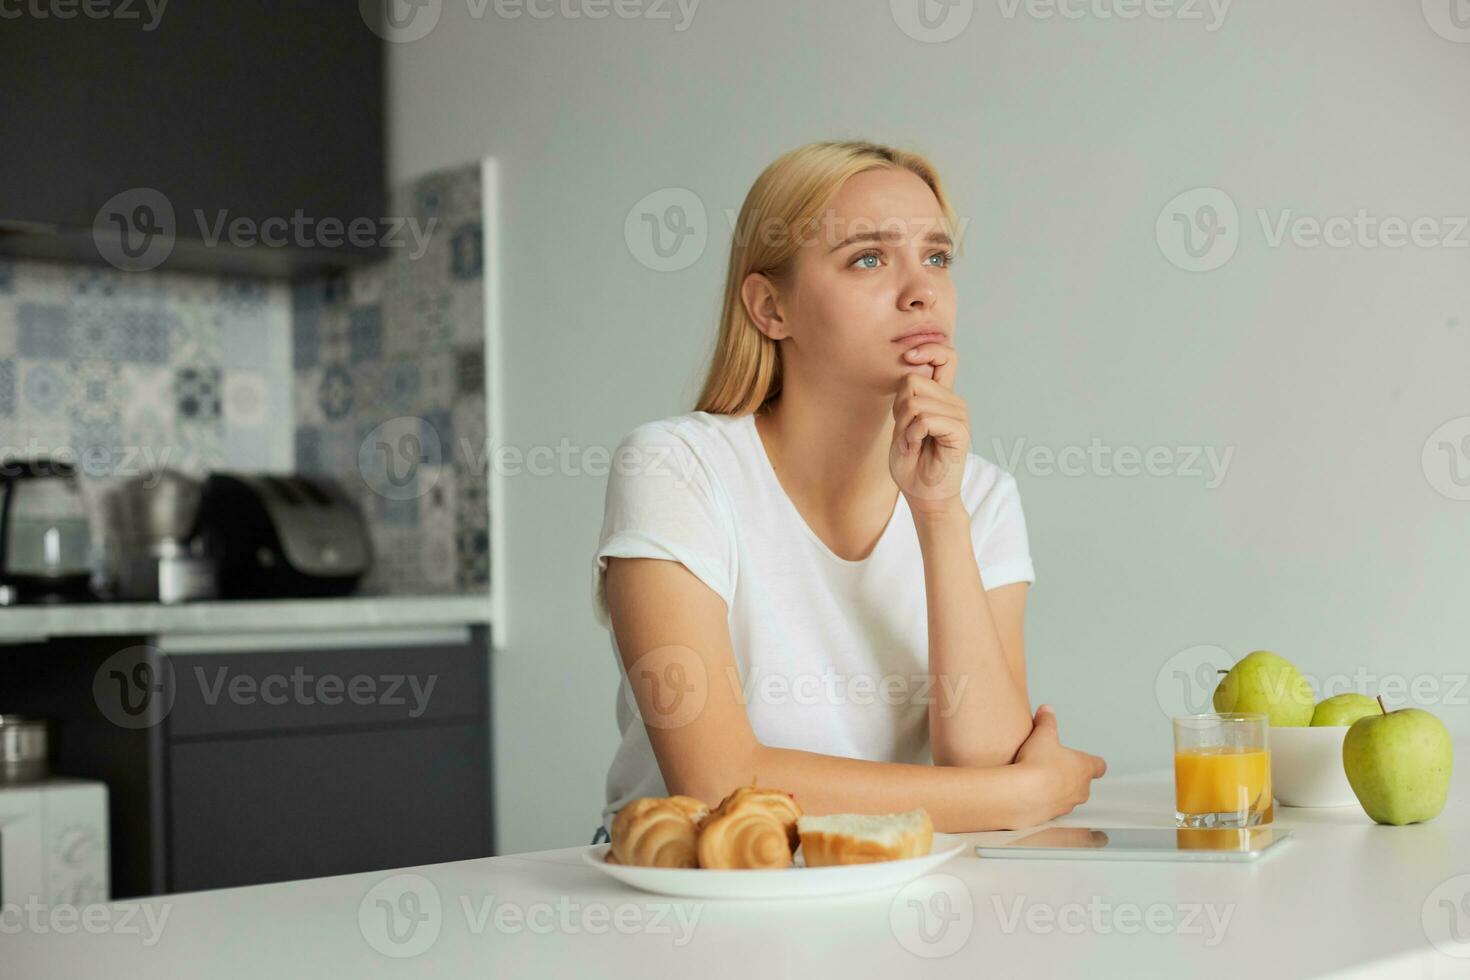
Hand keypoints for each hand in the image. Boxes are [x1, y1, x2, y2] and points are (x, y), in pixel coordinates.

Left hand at [888, 342, 968, 509]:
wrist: (924, 496)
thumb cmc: (912, 462)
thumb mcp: (903, 423)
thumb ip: (908, 398)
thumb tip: (911, 370)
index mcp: (942, 397)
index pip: (945, 356)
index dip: (927, 349)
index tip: (908, 356)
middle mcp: (954, 402)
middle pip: (912, 380)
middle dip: (899, 407)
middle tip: (907, 432)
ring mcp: (960, 415)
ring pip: (915, 402)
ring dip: (905, 426)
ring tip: (914, 443)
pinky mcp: (961, 431)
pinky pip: (925, 419)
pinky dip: (913, 435)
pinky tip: (918, 447)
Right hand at [1012, 704, 1107, 824]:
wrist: (1021, 793)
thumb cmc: (1037, 764)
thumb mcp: (1042, 735)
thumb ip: (1047, 722)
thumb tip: (1047, 710)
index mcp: (1084, 768)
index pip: (1099, 766)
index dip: (1093, 762)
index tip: (1086, 760)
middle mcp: (1080, 789)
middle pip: (1082, 783)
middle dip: (1070, 776)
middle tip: (1053, 766)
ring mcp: (1067, 806)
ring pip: (1067, 797)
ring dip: (1057, 791)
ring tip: (1037, 780)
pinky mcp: (1051, 817)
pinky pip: (1051, 809)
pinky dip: (1043, 803)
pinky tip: (1028, 794)